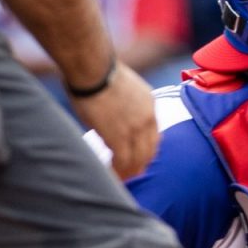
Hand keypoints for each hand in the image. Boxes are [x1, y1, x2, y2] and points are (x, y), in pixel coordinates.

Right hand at [73, 61, 159, 178]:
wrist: (93, 68)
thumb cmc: (98, 72)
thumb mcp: (123, 88)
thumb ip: (126, 106)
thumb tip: (113, 118)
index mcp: (150, 104)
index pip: (154, 134)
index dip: (146, 149)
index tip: (140, 157)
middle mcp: (148, 118)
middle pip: (150, 150)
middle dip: (141, 164)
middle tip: (132, 174)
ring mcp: (135, 129)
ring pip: (138, 159)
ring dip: (130, 171)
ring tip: (122, 179)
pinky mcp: (119, 136)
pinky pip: (122, 161)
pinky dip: (119, 171)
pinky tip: (112, 175)